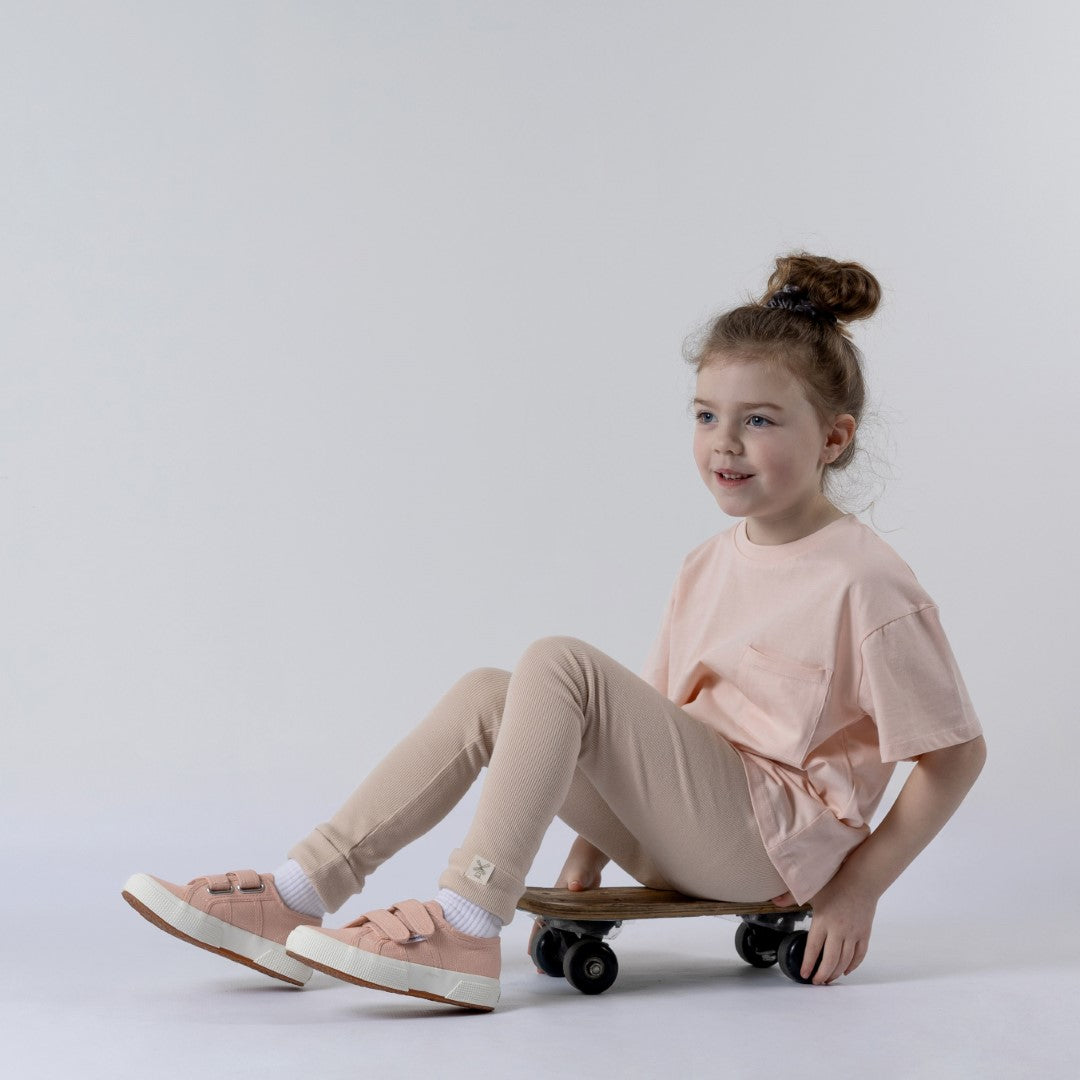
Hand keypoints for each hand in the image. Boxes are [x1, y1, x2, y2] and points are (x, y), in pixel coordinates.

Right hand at [528, 844, 604, 972]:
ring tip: (562, 965)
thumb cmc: (579, 865)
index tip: (531, 954)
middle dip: (547, 948)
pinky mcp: (582, 910)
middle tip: (544, 969)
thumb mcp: (577, 873)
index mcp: (554, 902)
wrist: (591, 860)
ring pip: (565, 932)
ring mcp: (571, 910)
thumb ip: (576, 878)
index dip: (534, 937)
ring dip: (563, 946)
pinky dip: (580, 938)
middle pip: (550, 931)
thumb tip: (574, 886)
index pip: (540, 921)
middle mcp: (560, 908)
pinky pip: (579, 928)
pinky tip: (585, 949)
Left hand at [768, 875, 877, 985]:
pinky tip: (846, 970)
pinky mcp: (865, 934)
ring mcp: (853, 934)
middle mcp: (839, 930)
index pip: (813, 948)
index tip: (804, 974)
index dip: (808, 964)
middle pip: (831, 960)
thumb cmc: (835, 883)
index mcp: (823, 921)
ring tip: (829, 979)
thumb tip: (774, 901)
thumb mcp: (811, 890)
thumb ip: (791, 897)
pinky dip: (853, 965)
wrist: (862, 880)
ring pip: (846, 960)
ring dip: (836, 972)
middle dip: (823, 974)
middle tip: (817, 982)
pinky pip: (860, 955)